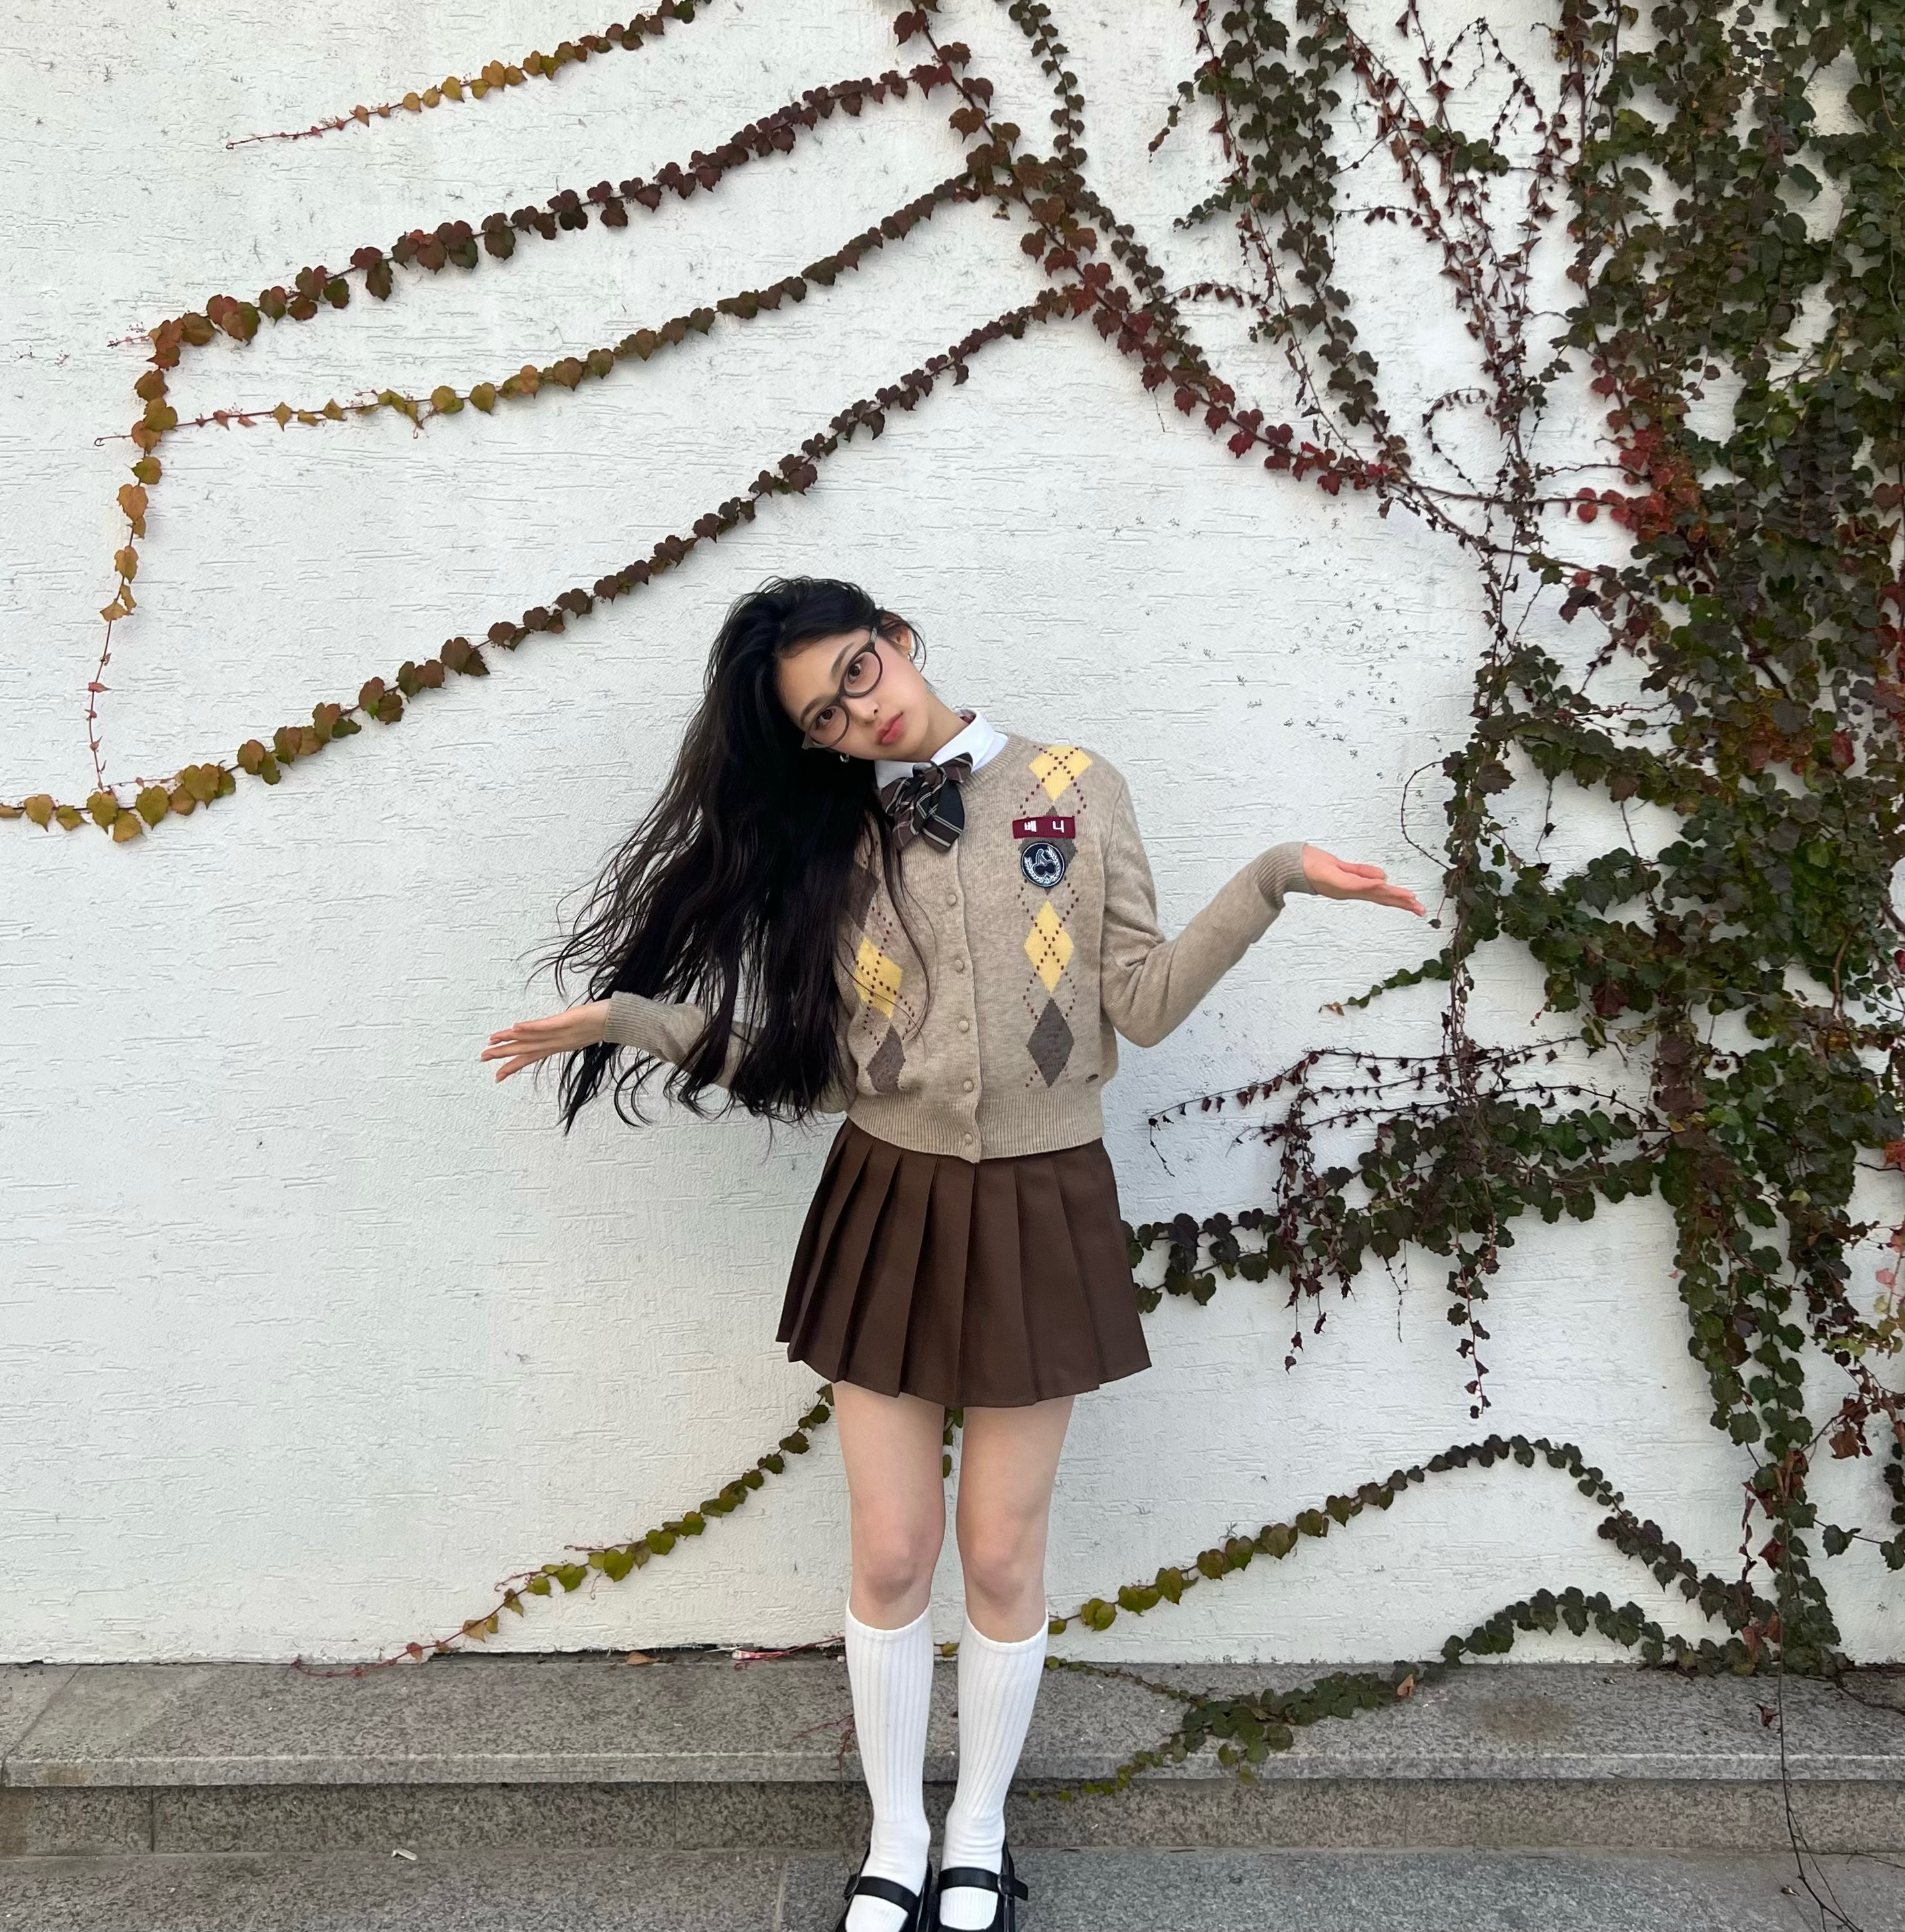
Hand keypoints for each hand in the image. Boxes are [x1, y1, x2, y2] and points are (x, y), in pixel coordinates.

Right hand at [481, 1001, 610, 1079]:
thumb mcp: (583, 1028)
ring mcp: (562, 1033)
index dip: (514, 1065)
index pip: (531, 1056)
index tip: (498, 1076)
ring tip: (491, 1044)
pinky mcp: (567, 1021)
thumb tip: (562, 1032)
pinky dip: (530, 1028)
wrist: (621, 1020)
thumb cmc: (604, 1022)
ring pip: (530, 1039)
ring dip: (509, 1041)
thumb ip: (568, 1031)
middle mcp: (557, 1042)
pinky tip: (515, 1028)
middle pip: (525, 1050)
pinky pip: (545, 1026)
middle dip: (503, 1056)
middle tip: (482, 1059)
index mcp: (559, 1044)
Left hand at [1300, 844, 1425, 915]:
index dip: (1400, 900)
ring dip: (1391, 895)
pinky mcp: (1334, 881)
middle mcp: (1352, 891)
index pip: (1382, 895)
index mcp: (1355, 889)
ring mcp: (1343, 887)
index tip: (1416, 905)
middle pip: (1381, 898)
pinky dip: (1368, 884)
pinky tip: (1382, 883)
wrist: (1292, 866)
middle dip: (1402, 904)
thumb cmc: (1315, 866)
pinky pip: (1354, 883)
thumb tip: (1384, 877)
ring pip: (1372, 893)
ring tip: (1409, 898)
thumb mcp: (1344, 869)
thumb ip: (1363, 873)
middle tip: (1420, 910)